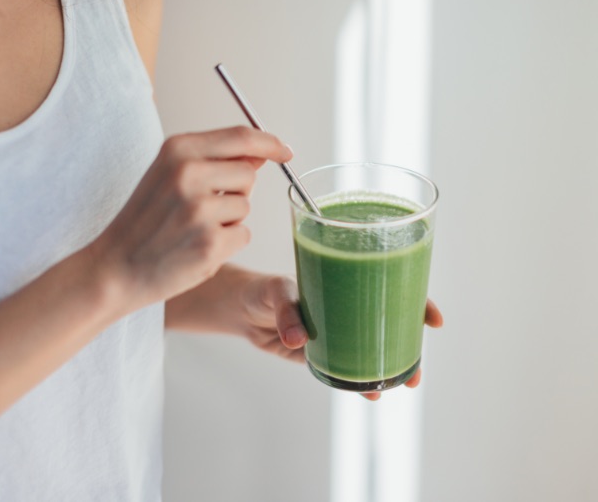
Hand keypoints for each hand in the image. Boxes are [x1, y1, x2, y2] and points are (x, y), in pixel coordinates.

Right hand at [90, 127, 291, 314]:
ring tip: (193, 229)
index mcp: (177, 150)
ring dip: (229, 220)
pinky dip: (228, 244)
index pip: (241, 137)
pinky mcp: (211, 243)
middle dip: (237, 191)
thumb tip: (260, 153)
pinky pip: (244, 235)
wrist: (114, 267)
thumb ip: (214, 160)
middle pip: (249, 174)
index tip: (285, 151)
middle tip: (203, 208)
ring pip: (247, 207)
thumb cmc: (144, 221)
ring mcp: (200, 210)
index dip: (270, 143)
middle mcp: (189, 174)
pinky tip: (196, 248)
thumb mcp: (169, 176)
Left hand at [238, 275, 442, 400]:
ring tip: (402, 385)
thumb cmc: (265, 289)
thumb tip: (298, 339)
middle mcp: (348, 308)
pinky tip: (368, 393)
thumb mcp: (276, 291)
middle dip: (411, 347)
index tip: (434, 319)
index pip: (391, 288)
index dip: (418, 301)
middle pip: (390, 325)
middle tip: (418, 371)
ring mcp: (337, 333)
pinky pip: (345, 368)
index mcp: (347, 283)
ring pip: (372, 351)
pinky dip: (358, 381)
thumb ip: (287, 311)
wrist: (242, 309)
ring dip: (389, 369)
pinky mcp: (321, 354)